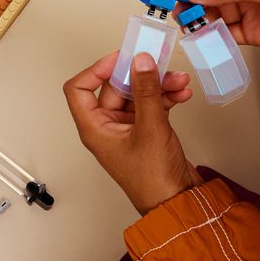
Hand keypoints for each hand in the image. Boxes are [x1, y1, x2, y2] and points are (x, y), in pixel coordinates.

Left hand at [64, 50, 201, 214]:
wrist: (176, 202)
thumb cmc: (153, 179)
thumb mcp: (150, 128)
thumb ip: (146, 91)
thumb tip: (141, 62)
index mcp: (94, 128)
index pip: (79, 89)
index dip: (96, 69)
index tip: (120, 58)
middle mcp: (107, 127)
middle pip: (115, 87)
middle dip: (139, 75)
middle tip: (158, 62)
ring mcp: (126, 129)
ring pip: (137, 95)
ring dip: (158, 85)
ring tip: (178, 81)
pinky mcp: (145, 132)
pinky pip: (151, 105)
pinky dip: (165, 97)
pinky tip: (181, 94)